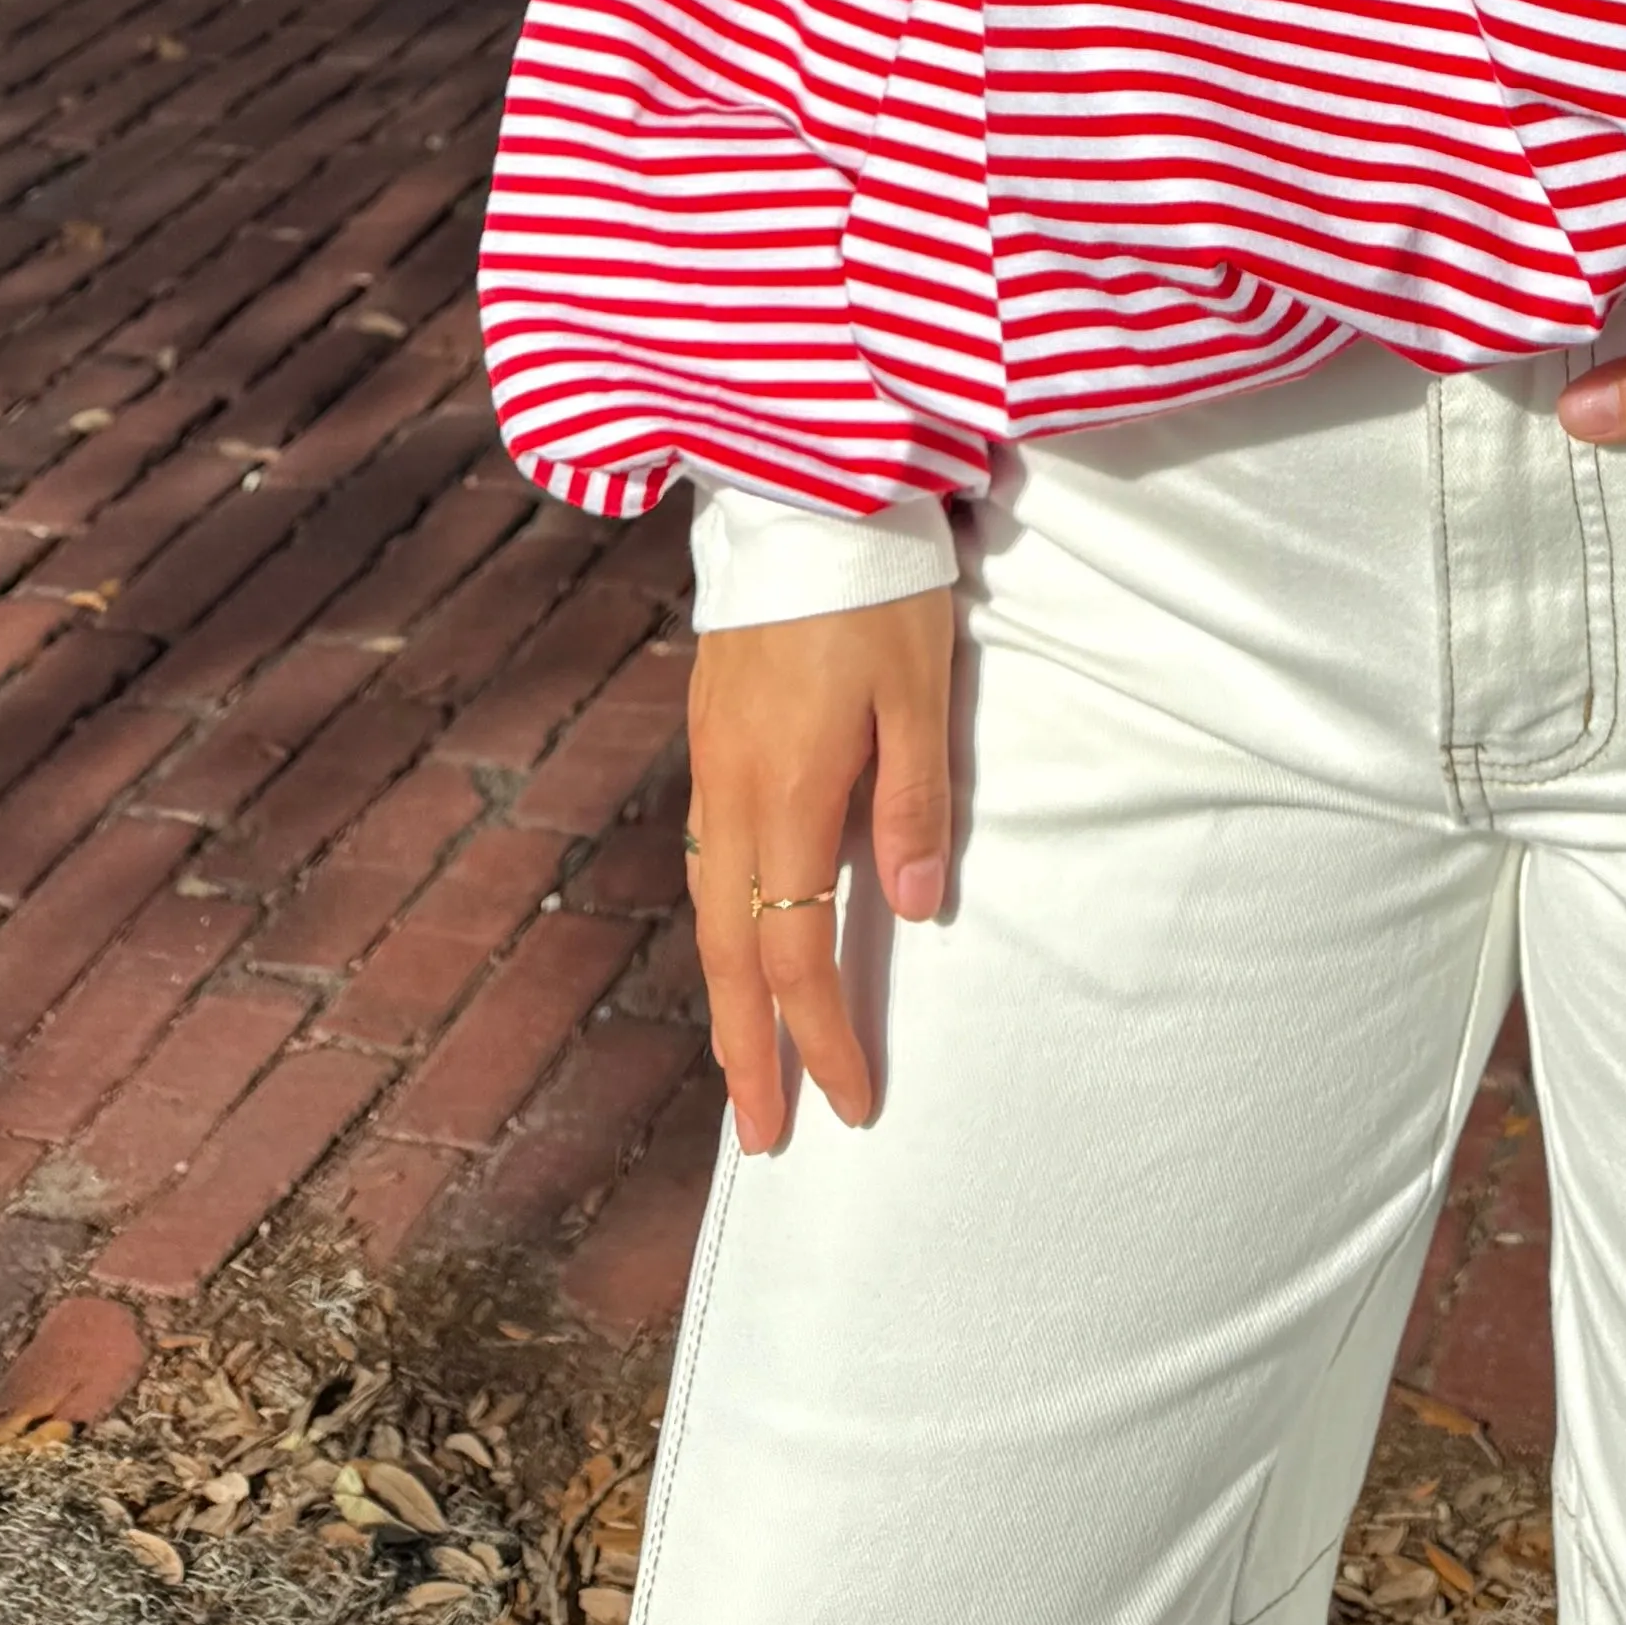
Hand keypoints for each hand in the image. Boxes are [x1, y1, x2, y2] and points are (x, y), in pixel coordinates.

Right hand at [683, 600, 955, 1152]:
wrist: (800, 487)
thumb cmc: (877, 582)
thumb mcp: (920, 689)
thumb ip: (914, 802)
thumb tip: (910, 911)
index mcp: (786, 789)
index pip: (797, 951)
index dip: (820, 1036)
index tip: (848, 1105)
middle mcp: (731, 789)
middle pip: (731, 951)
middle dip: (747, 1052)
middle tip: (766, 1137)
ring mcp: (711, 759)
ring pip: (709, 908)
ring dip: (729, 993)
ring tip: (748, 1059)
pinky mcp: (710, 731)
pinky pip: (705, 857)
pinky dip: (722, 923)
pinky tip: (742, 937)